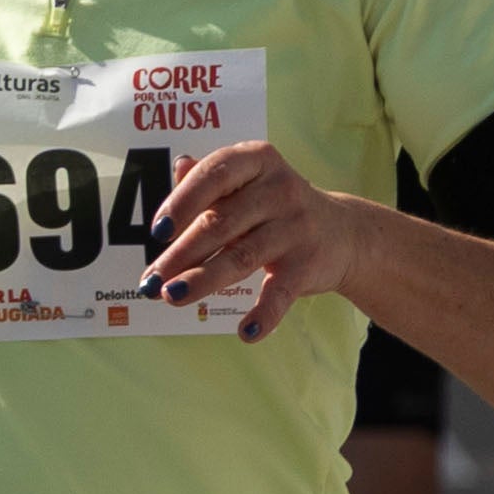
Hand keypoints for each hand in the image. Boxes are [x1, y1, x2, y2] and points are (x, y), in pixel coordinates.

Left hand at [137, 138, 367, 339]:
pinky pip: (280, 293)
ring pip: (241, 257)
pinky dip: (264, 314)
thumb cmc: (275, 207)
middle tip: (150, 281)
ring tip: (171, 297)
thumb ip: (211, 179)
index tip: (157, 231)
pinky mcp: (307, 265)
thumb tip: (179, 167)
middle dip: (180, 255)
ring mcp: (295, 227)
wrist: (343, 232)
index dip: (183, 202)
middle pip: (221, 223)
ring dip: (202, 281)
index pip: (215, 174)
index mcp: (257, 161)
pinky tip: (245, 332)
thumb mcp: (247, 183)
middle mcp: (279, 190)